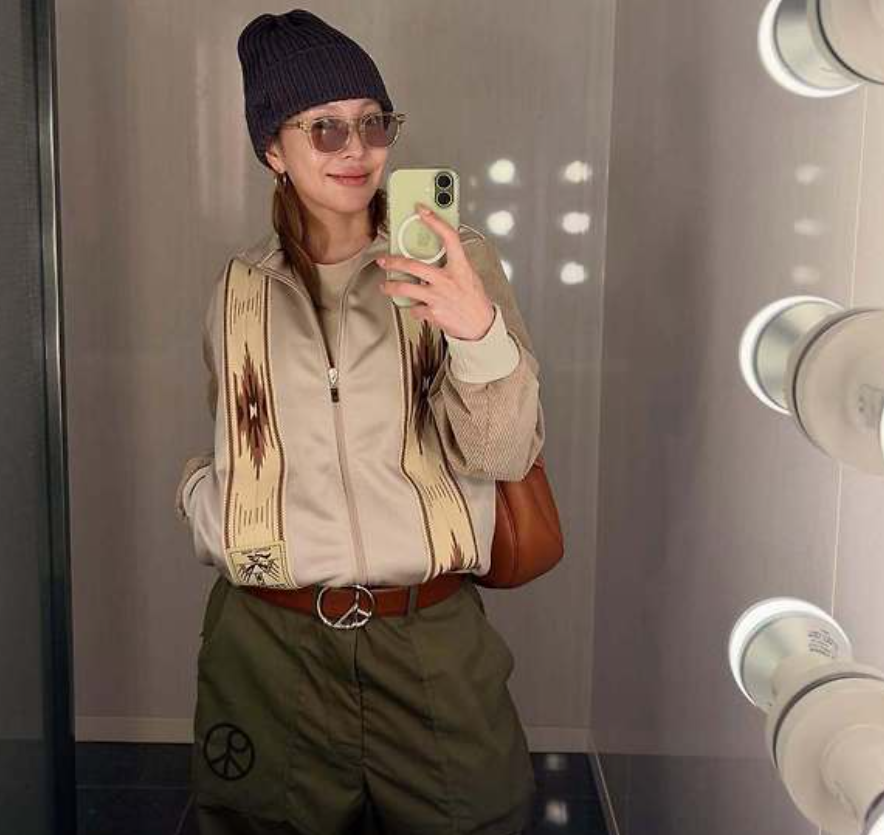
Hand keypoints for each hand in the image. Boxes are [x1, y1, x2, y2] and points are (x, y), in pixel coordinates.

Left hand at [376, 203, 494, 340]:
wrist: (480, 326)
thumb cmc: (475, 300)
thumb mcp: (469, 275)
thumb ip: (454, 264)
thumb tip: (440, 252)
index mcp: (460, 267)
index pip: (448, 238)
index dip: (434, 221)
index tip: (422, 211)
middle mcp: (447, 280)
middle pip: (413, 265)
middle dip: (393, 262)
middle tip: (383, 260)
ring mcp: (438, 297)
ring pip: (405, 288)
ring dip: (391, 287)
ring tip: (385, 286)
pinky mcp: (433, 313)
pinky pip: (415, 309)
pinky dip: (414, 308)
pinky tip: (417, 307)